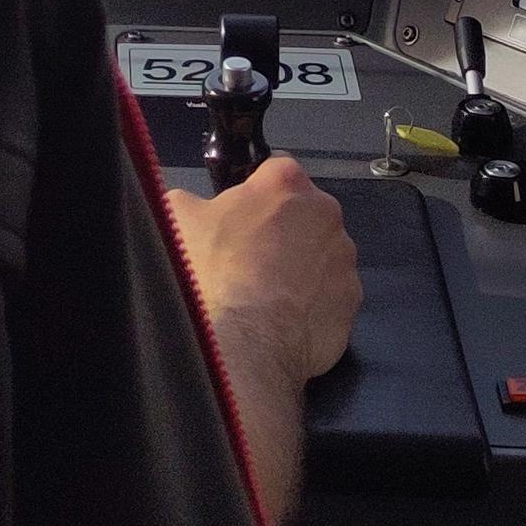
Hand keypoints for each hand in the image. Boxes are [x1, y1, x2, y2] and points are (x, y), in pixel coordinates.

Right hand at [165, 157, 361, 525]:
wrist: (237, 349)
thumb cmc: (205, 280)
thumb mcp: (173, 221)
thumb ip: (184, 202)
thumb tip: (177, 201)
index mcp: (283, 182)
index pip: (274, 177)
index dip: (252, 204)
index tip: (237, 229)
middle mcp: (324, 216)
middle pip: (302, 221)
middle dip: (278, 242)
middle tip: (243, 272)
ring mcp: (343, 266)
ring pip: (319, 265)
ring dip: (297, 282)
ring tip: (259, 308)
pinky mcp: (352, 313)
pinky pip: (331, 307)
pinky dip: (310, 317)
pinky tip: (277, 332)